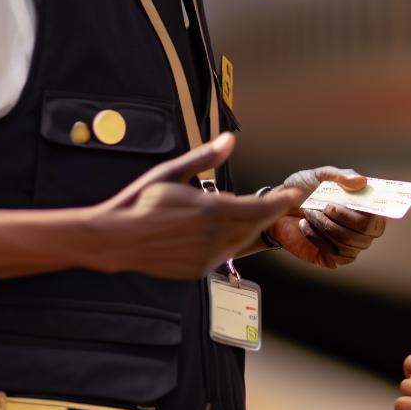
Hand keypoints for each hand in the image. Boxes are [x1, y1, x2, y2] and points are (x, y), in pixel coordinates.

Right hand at [95, 133, 305, 279]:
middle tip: (280, 203)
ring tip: (255, 216)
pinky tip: (225, 232)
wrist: (115, 239)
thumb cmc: (140, 202)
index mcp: (209, 209)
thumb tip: (229, 140)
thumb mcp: (171, 172)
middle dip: (270, 214)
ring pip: (241, 242)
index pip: (258, 207)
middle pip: (254, 225)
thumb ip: (205, 158)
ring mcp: (206, 256)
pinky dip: (230, 242)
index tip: (295, 194)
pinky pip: (225, 255)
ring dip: (251, 228)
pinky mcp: (198, 269)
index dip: (281, 201)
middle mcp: (212, 236)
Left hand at [263, 166, 387, 267]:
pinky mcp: (331, 258)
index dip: (373, 213)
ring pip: (349, 242)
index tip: (357, 204)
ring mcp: (347, 245)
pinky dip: (317, 238)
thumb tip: (362, 181)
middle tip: (325, 206)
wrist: (277, 207)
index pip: (379, 217)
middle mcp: (360, 230)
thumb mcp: (321, 175)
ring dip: (326, 225)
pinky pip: (334, 254)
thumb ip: (341, 176)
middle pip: (367, 231)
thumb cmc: (303, 189)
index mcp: (363, 209)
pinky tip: (305, 225)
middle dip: (343, 216)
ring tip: (309, 212)